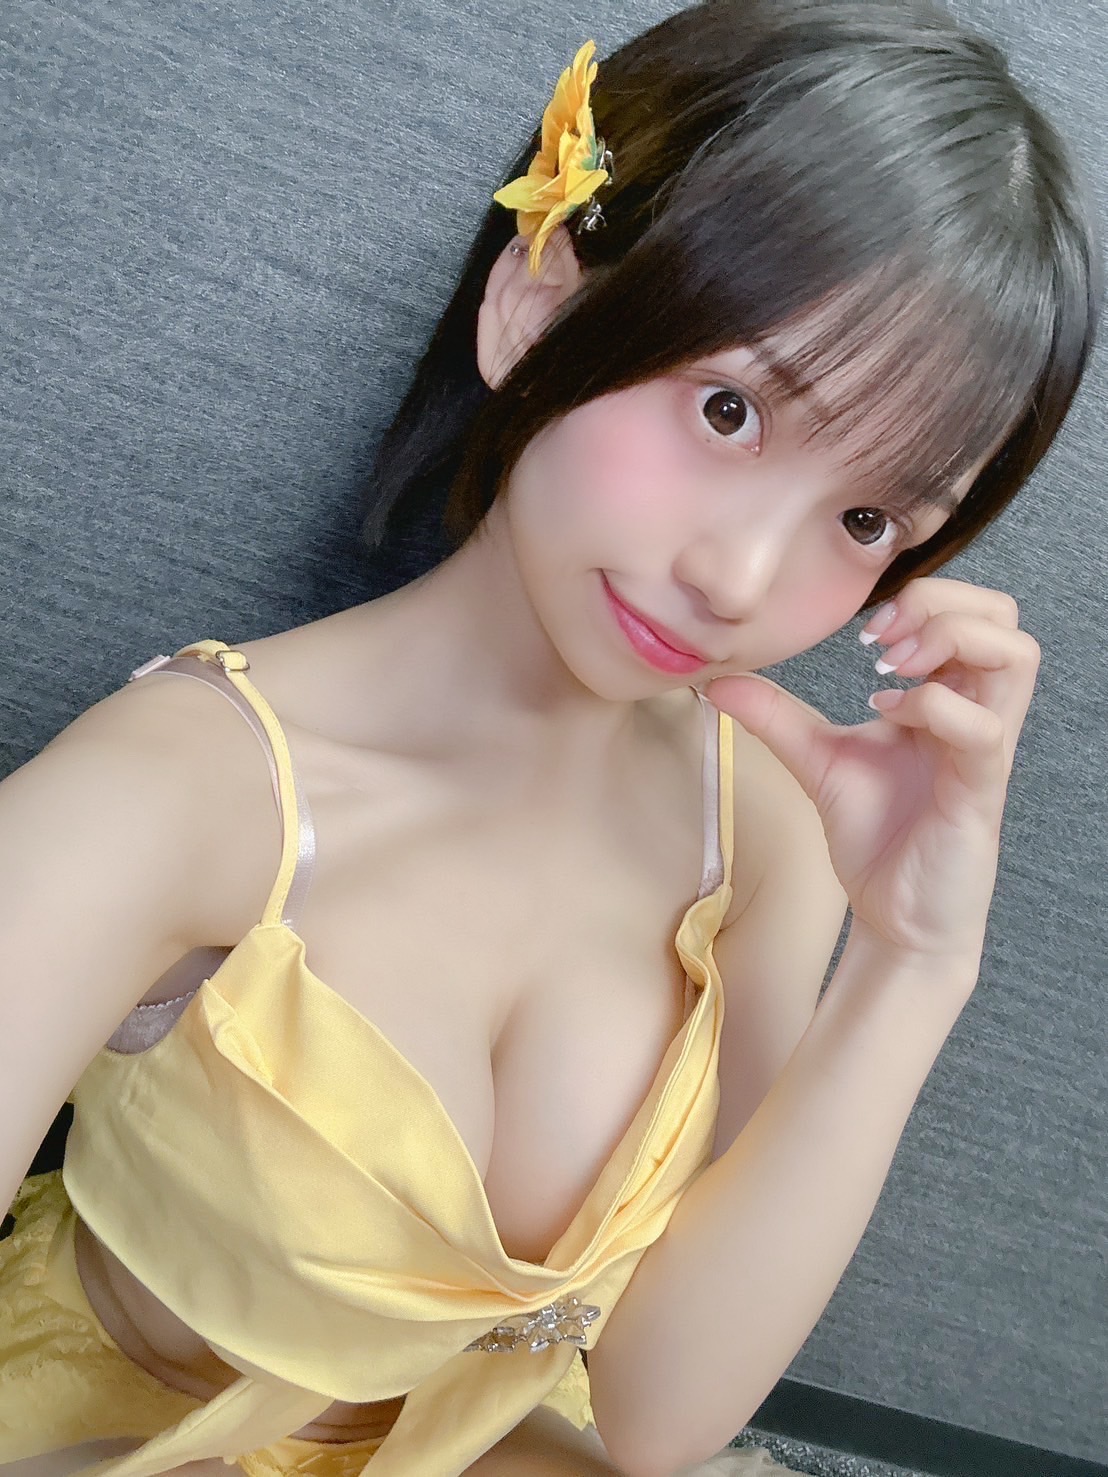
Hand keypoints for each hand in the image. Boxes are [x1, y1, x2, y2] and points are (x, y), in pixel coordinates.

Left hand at [704, 577, 1040, 970]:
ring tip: (893, 670)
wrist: (894, 916)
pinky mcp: (979, 792)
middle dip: (941, 606)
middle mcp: (977, 715)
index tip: (864, 633)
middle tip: (882, 643)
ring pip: (1016, 658)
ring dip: (950, 643)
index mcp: (949, 698)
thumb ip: (775, 717)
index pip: (975, 612)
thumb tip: (715, 680)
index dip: (923, 599)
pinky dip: (931, 707)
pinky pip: (981, 729)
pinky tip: (888, 717)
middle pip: (1005, 619)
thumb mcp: (816, 760)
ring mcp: (985, 751)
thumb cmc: (877, 836)